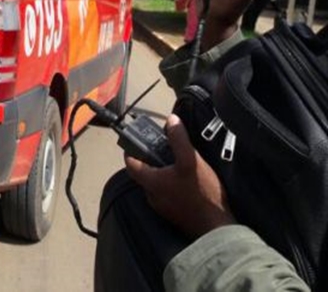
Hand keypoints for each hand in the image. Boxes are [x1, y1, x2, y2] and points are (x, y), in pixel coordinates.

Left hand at [125, 114, 234, 238]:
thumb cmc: (201, 193)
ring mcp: (163, 208)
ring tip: (182, 163)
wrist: (218, 228)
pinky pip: (169, 194)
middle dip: (153, 159)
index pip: (131, 164)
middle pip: (145, 173)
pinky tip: (190, 181)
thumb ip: (179, 139)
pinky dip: (174, 185)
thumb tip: (170, 120)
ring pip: (158, 184)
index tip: (140, 140)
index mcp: (150, 182)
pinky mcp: (175, 214)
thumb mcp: (191, 160)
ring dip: (165, 173)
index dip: (132, 150)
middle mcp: (152, 196)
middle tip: (167, 149)